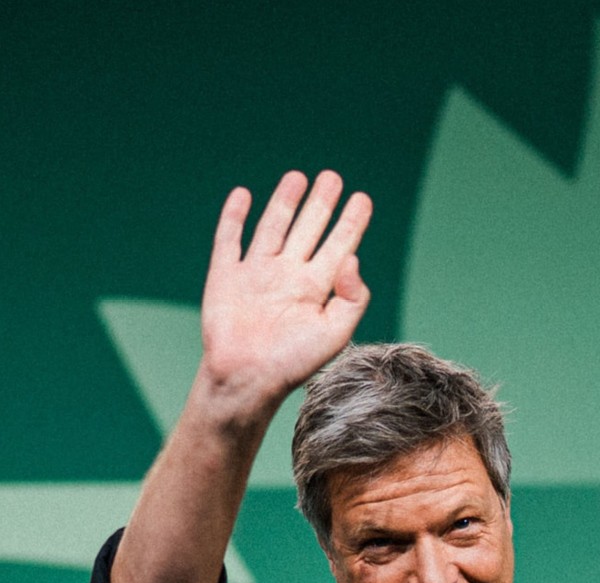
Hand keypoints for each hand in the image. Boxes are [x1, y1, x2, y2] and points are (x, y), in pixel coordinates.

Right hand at [198, 170, 372, 422]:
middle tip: (333, 177)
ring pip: (274, 227)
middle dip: (322, 204)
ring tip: (299, 177)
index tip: (363, 199)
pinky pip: (230, 239)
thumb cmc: (293, 363)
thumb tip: (353, 256)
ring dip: (285, 202)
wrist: (246, 377)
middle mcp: (288, 277)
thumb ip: (351, 297)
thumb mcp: (335, 333)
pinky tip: (243, 195)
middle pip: (308, 230)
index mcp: (316, 290)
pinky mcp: (226, 276)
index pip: (338, 246)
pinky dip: (235, 216)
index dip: (351, 223)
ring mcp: (256, 274)